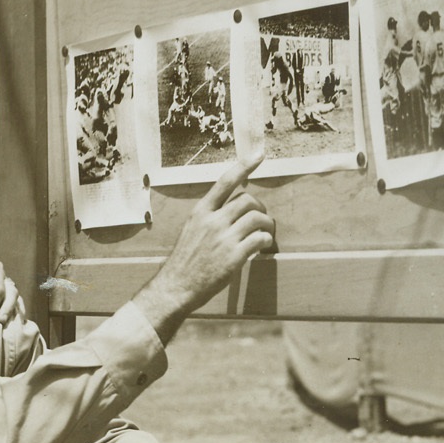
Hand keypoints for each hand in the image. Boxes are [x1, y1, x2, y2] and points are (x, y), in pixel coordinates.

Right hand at [132, 154, 274, 341]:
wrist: (176, 287)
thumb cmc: (184, 261)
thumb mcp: (191, 230)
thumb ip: (210, 217)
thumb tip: (234, 210)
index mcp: (200, 211)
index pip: (225, 182)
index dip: (244, 166)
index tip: (259, 155)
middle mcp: (212, 221)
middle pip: (248, 200)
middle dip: (260, 207)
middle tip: (262, 220)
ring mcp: (223, 238)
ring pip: (257, 217)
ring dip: (267, 224)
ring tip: (266, 234)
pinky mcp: (234, 256)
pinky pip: (260, 239)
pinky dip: (266, 240)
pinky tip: (262, 247)